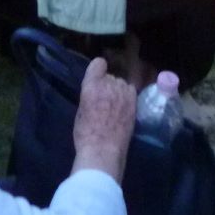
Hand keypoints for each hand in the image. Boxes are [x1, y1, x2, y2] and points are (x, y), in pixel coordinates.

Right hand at [72, 57, 134, 181]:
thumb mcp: (81, 111)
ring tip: (115, 107)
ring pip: (121, 83)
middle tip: (105, 101)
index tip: (97, 79)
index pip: (98, 64)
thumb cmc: (85, 135)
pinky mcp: (134, 101)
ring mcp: (123, 92)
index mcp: (91, 86)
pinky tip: (124, 108)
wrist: (103, 151)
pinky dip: (127, 96)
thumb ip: (89, 95)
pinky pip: (130, 90)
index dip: (98, 70)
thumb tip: (95, 91)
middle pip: (110, 76)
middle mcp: (109, 84)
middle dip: (107, 85)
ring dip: (118, 91)